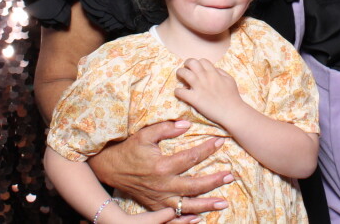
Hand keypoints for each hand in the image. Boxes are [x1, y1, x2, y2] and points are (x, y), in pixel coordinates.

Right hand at [88, 120, 230, 220]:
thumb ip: (166, 128)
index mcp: (161, 166)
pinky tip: (200, 219)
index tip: (221, 141)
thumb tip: (186, 124)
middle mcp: (162, 186)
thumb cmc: (129, 149)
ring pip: (187, 206)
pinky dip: (186, 221)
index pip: (191, 158)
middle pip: (194, 186)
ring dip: (207, 205)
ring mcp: (159, 199)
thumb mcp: (145, 134)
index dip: (208, 149)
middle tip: (230, 175)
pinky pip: (173, 218)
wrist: (109, 168)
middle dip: (214, 181)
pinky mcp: (155, 207)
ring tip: (224, 203)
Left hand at [174, 59, 243, 126]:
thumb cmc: (233, 97)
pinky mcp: (194, 99)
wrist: (232, 112)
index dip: (198, 63)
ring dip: (180, 73)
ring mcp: (199, 87)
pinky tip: (179, 92)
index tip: (196, 68)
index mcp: (214, 73)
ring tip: (179, 77)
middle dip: (186, 64)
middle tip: (186, 69)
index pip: (202, 61)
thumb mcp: (229, 79)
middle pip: (191, 62)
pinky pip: (180, 91)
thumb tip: (213, 69)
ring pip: (184, 73)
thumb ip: (220, 72)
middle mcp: (205, 77)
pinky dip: (178, 91)